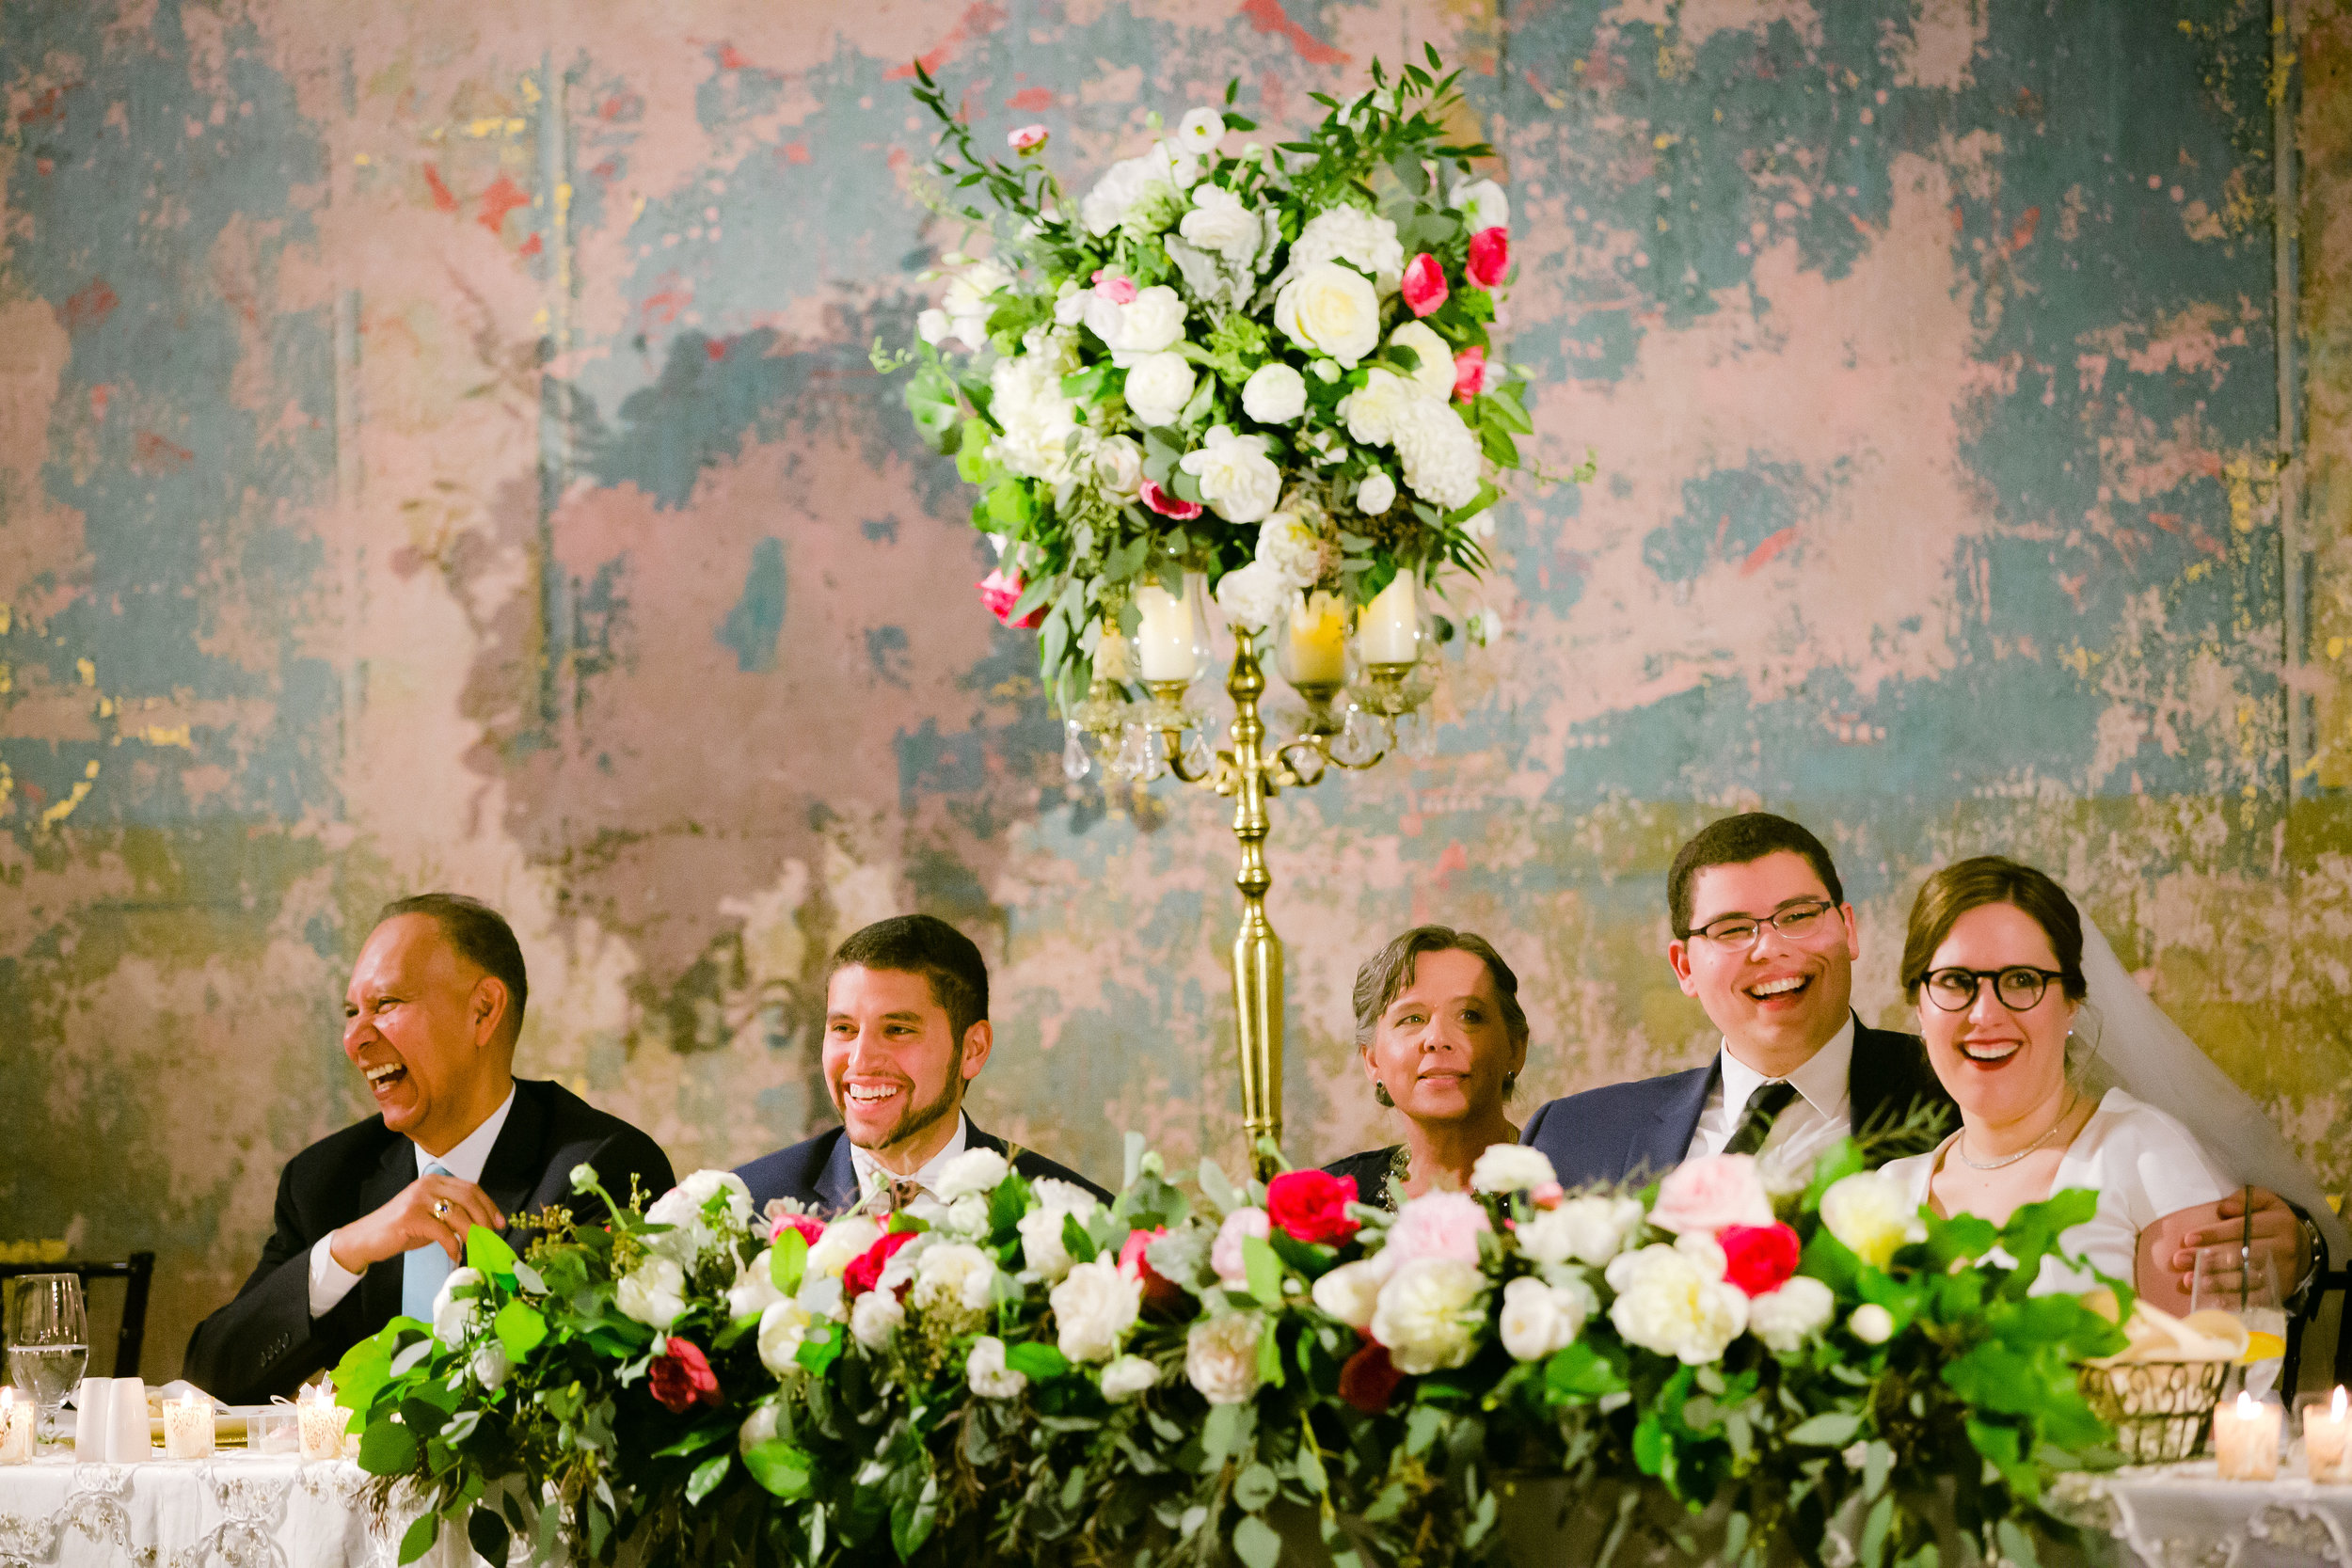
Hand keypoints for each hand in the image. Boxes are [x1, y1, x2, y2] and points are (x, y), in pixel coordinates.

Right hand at [328, 1174, 504, 1272]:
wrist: (367, 1239)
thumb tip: (484, 1225)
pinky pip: (442, 1233)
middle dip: (484, 1219)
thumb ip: (453, 1213)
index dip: (489, 1205)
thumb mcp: (432, 1215)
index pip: (471, 1188)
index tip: (500, 1223)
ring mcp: (418, 1199)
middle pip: (468, 1198)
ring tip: (476, 1248)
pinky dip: (453, 1246)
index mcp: (435, 1180)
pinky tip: (456, 1255)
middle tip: (491, 1237)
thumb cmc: (403, 1229)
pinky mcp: (410, 1217)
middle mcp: (428, 1185)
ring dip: (472, 1234)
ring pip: (458, 1215)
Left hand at [2154, 1186, 2309, 1297]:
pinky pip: (2256, 1299)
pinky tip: (2211, 1300)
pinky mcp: (2281, 1292)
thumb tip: (2224, 1208)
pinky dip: (2233, 1301)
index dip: (2214, 1234)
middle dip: (2208, 1258)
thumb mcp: (2264, 1201)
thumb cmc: (2272, 1221)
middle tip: (2181, 1260)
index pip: (2242, 1229)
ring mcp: (2284, 1273)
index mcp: (2278, 1223)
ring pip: (2247, 1278)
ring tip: (2191, 1280)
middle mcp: (2284, 1249)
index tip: (2188, 1238)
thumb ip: (2245, 1198)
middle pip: (2242, 1255)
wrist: (2303, 1249)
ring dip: (2216, 1281)